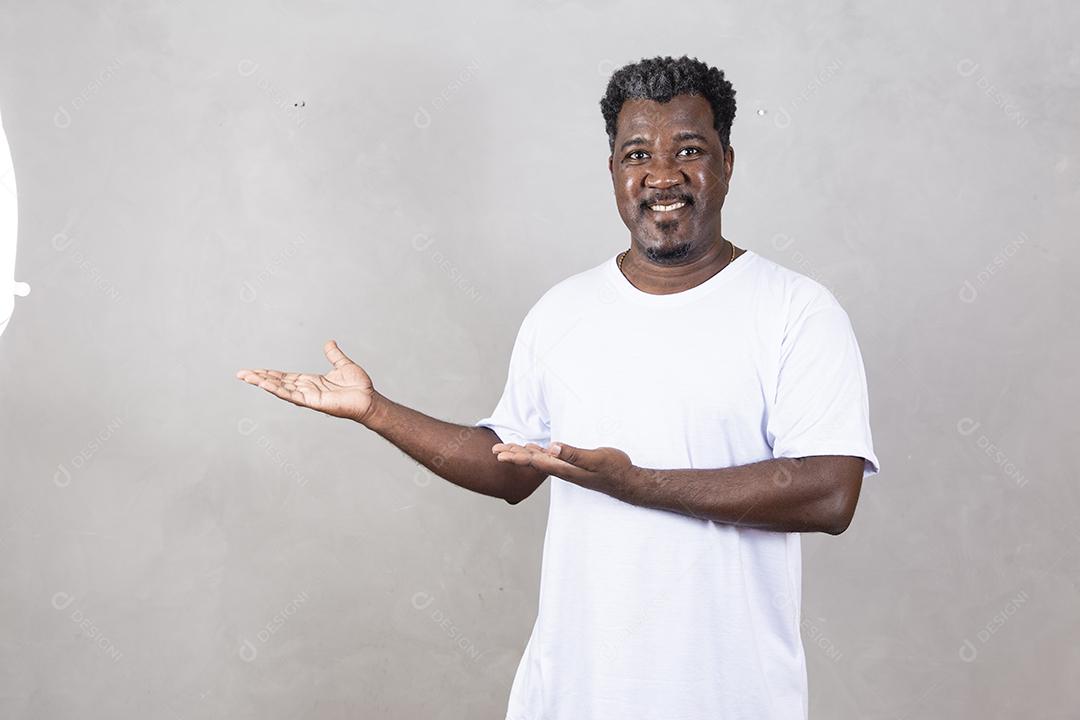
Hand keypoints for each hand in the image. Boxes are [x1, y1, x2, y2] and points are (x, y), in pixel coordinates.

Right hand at [235, 339, 378, 423]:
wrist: (370, 399)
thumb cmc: (359, 386)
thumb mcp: (343, 365)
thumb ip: (334, 355)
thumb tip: (329, 342)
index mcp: (310, 382)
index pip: (284, 377)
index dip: (269, 374)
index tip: (254, 370)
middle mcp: (306, 389)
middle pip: (278, 383)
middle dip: (259, 378)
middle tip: (240, 374)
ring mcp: (308, 396)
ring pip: (281, 389)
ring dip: (263, 383)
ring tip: (247, 378)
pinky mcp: (313, 401)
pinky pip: (292, 395)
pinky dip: (278, 390)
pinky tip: (265, 385)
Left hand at [492, 441, 634, 494]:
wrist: (627, 482)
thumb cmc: (614, 469)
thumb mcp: (595, 459)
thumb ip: (573, 454)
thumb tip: (551, 447)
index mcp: (564, 468)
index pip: (534, 461)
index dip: (516, 456)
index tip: (499, 454)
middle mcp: (562, 469)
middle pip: (532, 461)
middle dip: (513, 455)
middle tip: (494, 450)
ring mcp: (568, 468)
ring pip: (539, 459)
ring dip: (522, 453)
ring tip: (506, 448)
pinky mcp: (574, 465)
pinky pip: (550, 458)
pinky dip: (537, 452)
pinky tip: (534, 448)